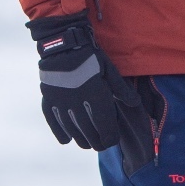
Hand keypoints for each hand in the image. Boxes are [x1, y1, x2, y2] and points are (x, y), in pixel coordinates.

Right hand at [26, 14, 156, 173]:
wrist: (62, 43)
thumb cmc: (89, 56)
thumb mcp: (109, 70)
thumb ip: (121, 90)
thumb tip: (135, 104)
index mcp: (97, 98)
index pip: (106, 130)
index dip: (110, 139)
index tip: (112, 138)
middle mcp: (79, 105)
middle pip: (90, 136)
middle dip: (98, 142)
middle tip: (101, 141)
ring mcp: (62, 104)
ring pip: (73, 132)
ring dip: (81, 140)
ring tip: (87, 142)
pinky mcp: (49, 100)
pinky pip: (54, 123)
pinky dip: (61, 133)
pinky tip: (66, 139)